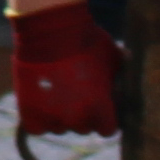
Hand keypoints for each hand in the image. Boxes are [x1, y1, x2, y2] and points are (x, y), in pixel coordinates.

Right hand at [10, 1, 121, 135]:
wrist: (49, 30)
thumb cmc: (85, 41)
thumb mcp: (112, 56)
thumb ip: (120, 72)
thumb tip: (129, 66)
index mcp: (101, 110)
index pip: (108, 129)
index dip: (104, 116)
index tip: (99, 104)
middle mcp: (77, 120)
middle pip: (82, 128)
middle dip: (81, 114)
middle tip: (74, 92)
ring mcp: (52, 118)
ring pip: (59, 127)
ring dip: (59, 115)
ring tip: (55, 92)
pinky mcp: (30, 113)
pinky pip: (37, 127)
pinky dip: (38, 118)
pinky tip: (39, 103)